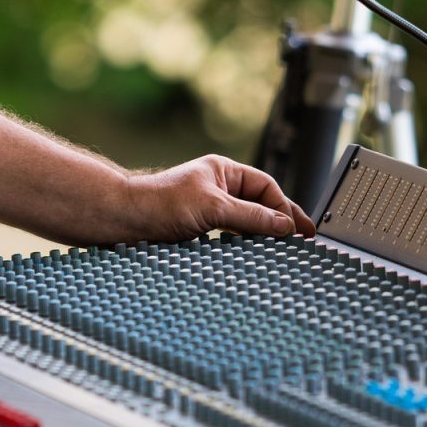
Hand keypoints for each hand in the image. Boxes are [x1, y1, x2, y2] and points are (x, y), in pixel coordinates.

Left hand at [125, 155, 315, 242]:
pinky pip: (230, 236)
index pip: (265, 188)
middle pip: (259, 205)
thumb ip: (250, 217)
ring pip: (246, 222)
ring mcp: (209, 209)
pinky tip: (253, 255)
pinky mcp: (199, 229)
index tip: (299, 230)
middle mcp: (219, 188)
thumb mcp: (213, 207)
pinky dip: (244, 245)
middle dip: (279, 222)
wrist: (124, 220)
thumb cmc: (161, 203)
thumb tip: (283, 225)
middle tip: (302, 241)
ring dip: (262, 235)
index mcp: (224, 171)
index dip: (284, 208)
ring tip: (282, 251)